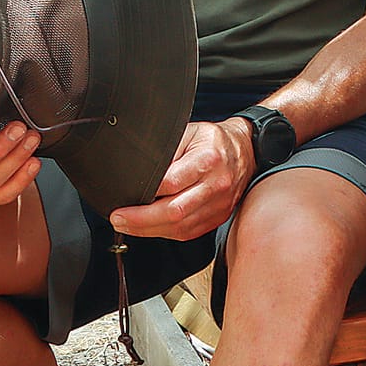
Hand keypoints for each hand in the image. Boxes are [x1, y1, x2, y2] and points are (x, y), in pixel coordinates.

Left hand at [107, 119, 253, 241]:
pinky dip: (167, 233)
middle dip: (140, 220)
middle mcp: (216, 184)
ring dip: (150, 230)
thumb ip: (166, 151)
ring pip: (181, 227)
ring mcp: (220, 204)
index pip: (170, 183)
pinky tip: (152, 228)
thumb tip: (138, 171)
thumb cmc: (215, 141)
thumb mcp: (189, 132)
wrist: (247, 150)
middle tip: (118, 218)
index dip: (144, 194)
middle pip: (174, 211)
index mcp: (208, 159)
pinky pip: (190, 232)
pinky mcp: (219, 216)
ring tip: (129, 225)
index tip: (124, 199)